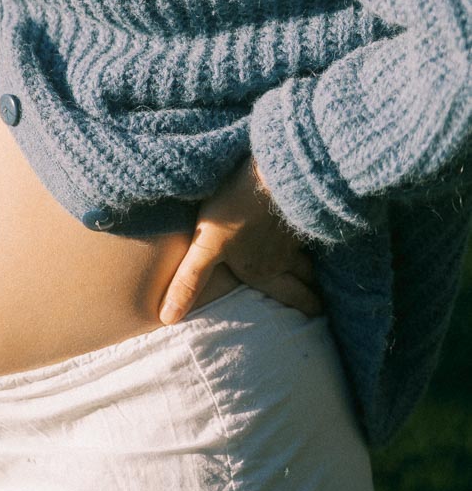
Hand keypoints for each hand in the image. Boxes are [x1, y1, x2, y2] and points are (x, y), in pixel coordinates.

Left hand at [158, 156, 322, 323]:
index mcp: (263, 270)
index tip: (318, 316)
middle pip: (306, 279)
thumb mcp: (207, 245)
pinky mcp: (300, 206)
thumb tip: (168, 318)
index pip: (291, 296)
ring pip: (311, 255)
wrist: (270, 172)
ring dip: (315, 267)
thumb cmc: (237, 209)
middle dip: (313, 293)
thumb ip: (190, 281)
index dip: (305, 307)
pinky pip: (312, 228)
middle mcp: (284, 256)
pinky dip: (314, 235)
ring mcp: (295, 231)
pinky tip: (310, 228)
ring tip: (319, 272)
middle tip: (323, 304)